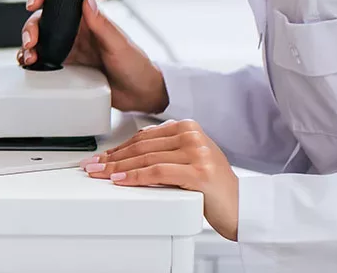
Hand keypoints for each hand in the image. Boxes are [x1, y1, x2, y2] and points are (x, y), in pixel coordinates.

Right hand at [18, 0, 168, 114]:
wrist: (141, 95)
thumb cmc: (137, 66)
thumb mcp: (119, 44)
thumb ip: (102, 23)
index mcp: (89, 20)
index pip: (62, 0)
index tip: (34, 3)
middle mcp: (77, 32)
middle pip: (45, 21)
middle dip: (31, 28)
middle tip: (31, 41)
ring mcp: (71, 50)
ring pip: (41, 41)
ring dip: (29, 46)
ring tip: (29, 57)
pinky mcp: (68, 68)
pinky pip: (45, 62)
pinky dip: (34, 63)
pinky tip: (31, 67)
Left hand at [81, 119, 239, 240]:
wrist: (244, 208)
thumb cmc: (212, 188)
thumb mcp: (188, 160)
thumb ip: (165, 151)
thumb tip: (127, 154)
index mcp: (188, 127)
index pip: (144, 136)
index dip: (118, 148)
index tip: (100, 157)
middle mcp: (193, 135)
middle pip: (141, 147)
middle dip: (112, 158)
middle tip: (92, 167)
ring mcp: (197, 152)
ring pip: (146, 158)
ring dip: (117, 168)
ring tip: (100, 175)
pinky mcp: (198, 172)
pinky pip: (157, 172)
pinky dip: (134, 177)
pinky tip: (119, 181)